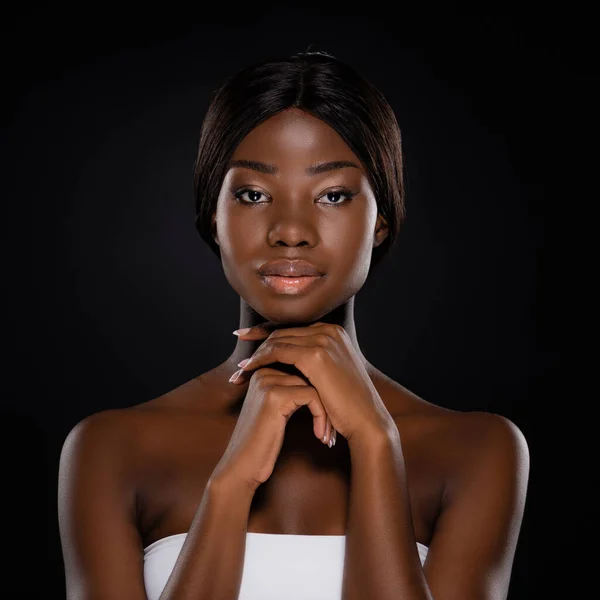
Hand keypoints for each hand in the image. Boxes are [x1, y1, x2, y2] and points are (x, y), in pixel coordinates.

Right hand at [211, 366, 330, 492]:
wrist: (241, 467)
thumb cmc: (261, 443)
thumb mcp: (278, 411)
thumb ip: (292, 392)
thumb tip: (322, 385)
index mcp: (262, 372)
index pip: (302, 370)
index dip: (319, 392)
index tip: (327, 418)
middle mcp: (262, 372)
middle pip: (309, 376)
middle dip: (325, 401)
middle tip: (330, 429)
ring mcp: (267, 383)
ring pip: (313, 385)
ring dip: (326, 411)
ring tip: (327, 434)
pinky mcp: (275, 396)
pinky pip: (311, 396)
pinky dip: (321, 416)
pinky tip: (320, 435)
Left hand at [230, 322, 394, 444]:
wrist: (366, 421)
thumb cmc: (348, 405)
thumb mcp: (331, 376)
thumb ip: (314, 362)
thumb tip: (290, 361)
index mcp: (333, 332)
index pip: (292, 329)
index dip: (266, 333)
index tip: (246, 338)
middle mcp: (329, 330)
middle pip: (282, 332)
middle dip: (256, 343)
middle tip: (239, 360)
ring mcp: (324, 339)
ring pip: (277, 341)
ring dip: (255, 355)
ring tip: (240, 372)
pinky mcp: (316, 354)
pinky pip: (278, 352)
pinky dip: (260, 360)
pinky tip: (248, 370)